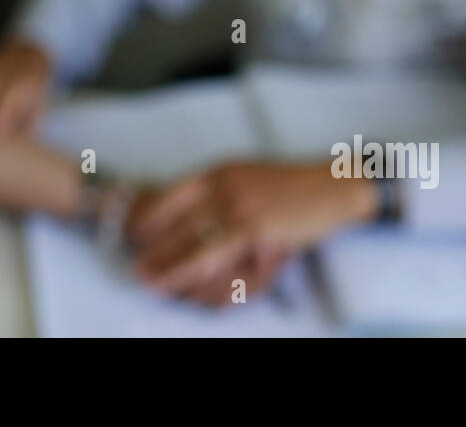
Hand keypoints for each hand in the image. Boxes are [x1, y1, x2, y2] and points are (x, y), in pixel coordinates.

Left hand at [125, 160, 378, 303]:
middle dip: (155, 252)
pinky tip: (194, 291)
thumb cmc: (291, 190)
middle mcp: (221, 188)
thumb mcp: (246, 181)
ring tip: (153, 286)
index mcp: (216, 173)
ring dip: (171, 270)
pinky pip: (222, 260)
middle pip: (176, 226)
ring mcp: (237, 208)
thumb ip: (218, 197)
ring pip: (193, 246)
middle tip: (137, 272)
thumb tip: (189, 223)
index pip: (168, 196)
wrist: (332, 187)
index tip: (133, 238)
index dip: (148, 220)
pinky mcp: (255, 231)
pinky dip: (204, 278)